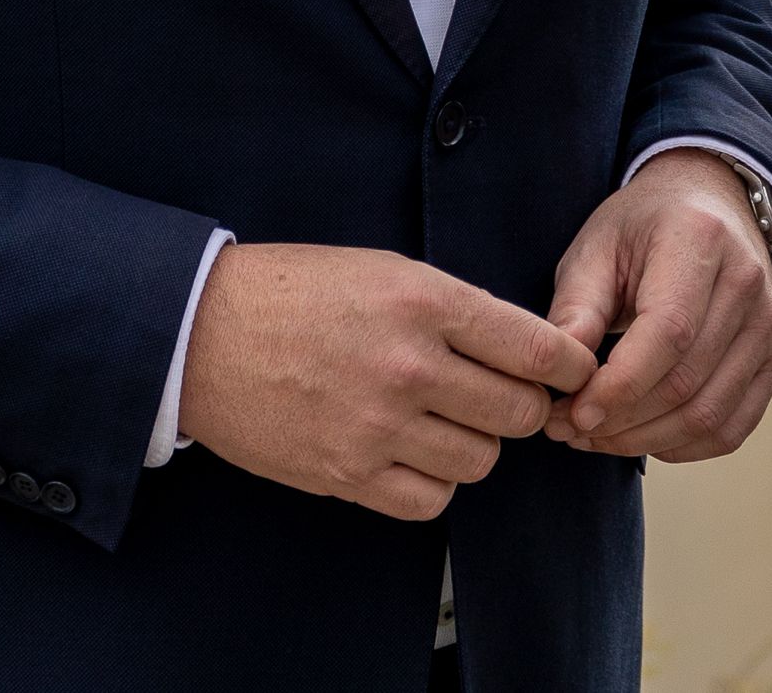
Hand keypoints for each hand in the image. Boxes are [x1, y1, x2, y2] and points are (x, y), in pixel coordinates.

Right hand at [177, 242, 596, 520]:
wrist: (200, 335)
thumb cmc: (292, 291)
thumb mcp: (380, 270)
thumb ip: (453, 308)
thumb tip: (525, 351)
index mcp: (422, 302)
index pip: (536, 348)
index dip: (568, 364)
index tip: (571, 370)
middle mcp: (408, 366)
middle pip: (520, 413)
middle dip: (521, 406)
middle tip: (497, 396)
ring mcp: (378, 427)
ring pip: (481, 461)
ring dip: (472, 444)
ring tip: (440, 421)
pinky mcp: (348, 476)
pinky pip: (431, 501)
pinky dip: (431, 482)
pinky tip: (408, 453)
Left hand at [543, 153, 771, 461]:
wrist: (708, 205)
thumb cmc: (642, 228)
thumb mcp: (595, 248)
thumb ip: (576, 308)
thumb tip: (558, 374)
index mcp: (700, 241)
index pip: (668, 333)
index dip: (620, 385)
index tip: (573, 413)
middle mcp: (747, 283)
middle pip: (686, 382)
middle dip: (620, 421)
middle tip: (569, 429)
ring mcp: (769, 325)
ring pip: (709, 415)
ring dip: (645, 441)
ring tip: (596, 437)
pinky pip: (733, 428)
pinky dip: (684, 447)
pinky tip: (642, 437)